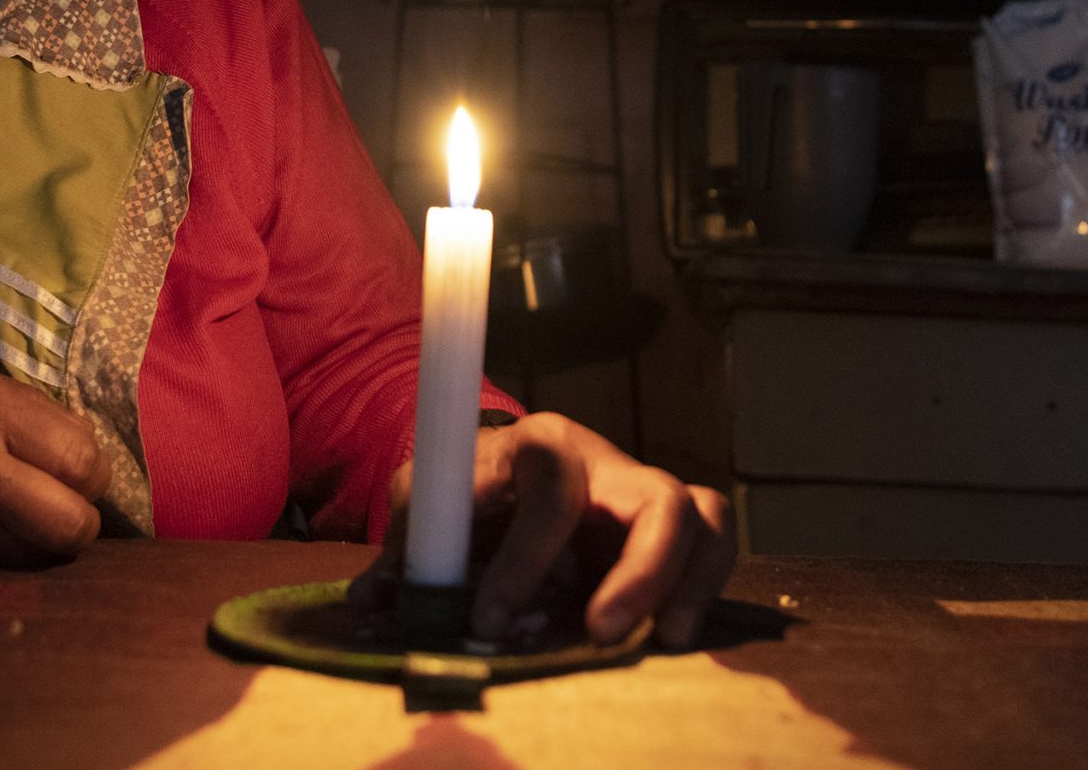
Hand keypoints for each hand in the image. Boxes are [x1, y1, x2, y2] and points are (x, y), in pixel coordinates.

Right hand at [0, 354, 110, 564]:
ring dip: (46, 543)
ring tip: (29, 519)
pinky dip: (2, 557)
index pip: (80, 457)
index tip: (75, 461)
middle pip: (73, 522)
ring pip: (37, 558)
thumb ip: (11, 407)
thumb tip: (68, 443)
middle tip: (63, 498)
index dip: (89, 466)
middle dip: (81, 514)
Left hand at [355, 413, 734, 649]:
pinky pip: (714, 544)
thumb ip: (407, 551)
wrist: (494, 473)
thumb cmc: (462, 492)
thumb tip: (372, 601)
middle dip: (640, 571)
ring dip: (691, 581)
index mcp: (540, 446)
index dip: (524, 560)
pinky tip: (674, 636)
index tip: (489, 621)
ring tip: (667, 641)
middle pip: (657, 497)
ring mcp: (645, 495)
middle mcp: (607, 463)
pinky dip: (705, 588)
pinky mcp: (670, 532)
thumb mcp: (426, 506)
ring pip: (705, 516)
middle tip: (602, 635)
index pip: (552, 493)